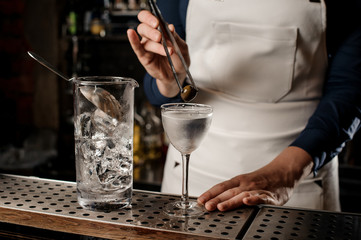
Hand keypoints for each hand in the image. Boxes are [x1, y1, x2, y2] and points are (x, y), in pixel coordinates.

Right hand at [127, 10, 189, 97]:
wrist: (178, 75)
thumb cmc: (179, 60)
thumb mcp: (182, 47)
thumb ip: (175, 38)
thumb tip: (170, 27)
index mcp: (160, 30)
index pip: (149, 18)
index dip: (150, 17)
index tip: (157, 22)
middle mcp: (151, 37)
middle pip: (143, 27)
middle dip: (151, 31)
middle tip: (160, 37)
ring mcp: (146, 47)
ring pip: (145, 40)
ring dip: (156, 45)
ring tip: (167, 51)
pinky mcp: (143, 57)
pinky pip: (137, 48)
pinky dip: (133, 41)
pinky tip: (131, 34)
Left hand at [197, 147, 313, 210]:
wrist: (284, 171)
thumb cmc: (263, 179)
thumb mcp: (245, 182)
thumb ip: (233, 190)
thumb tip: (215, 199)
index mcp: (239, 181)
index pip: (221, 186)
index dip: (210, 193)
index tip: (200, 200)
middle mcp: (246, 184)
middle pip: (229, 192)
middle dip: (216, 199)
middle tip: (206, 206)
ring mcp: (258, 189)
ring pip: (242, 195)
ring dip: (231, 201)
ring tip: (220, 207)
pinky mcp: (270, 195)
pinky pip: (261, 198)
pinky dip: (254, 200)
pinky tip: (247, 202)